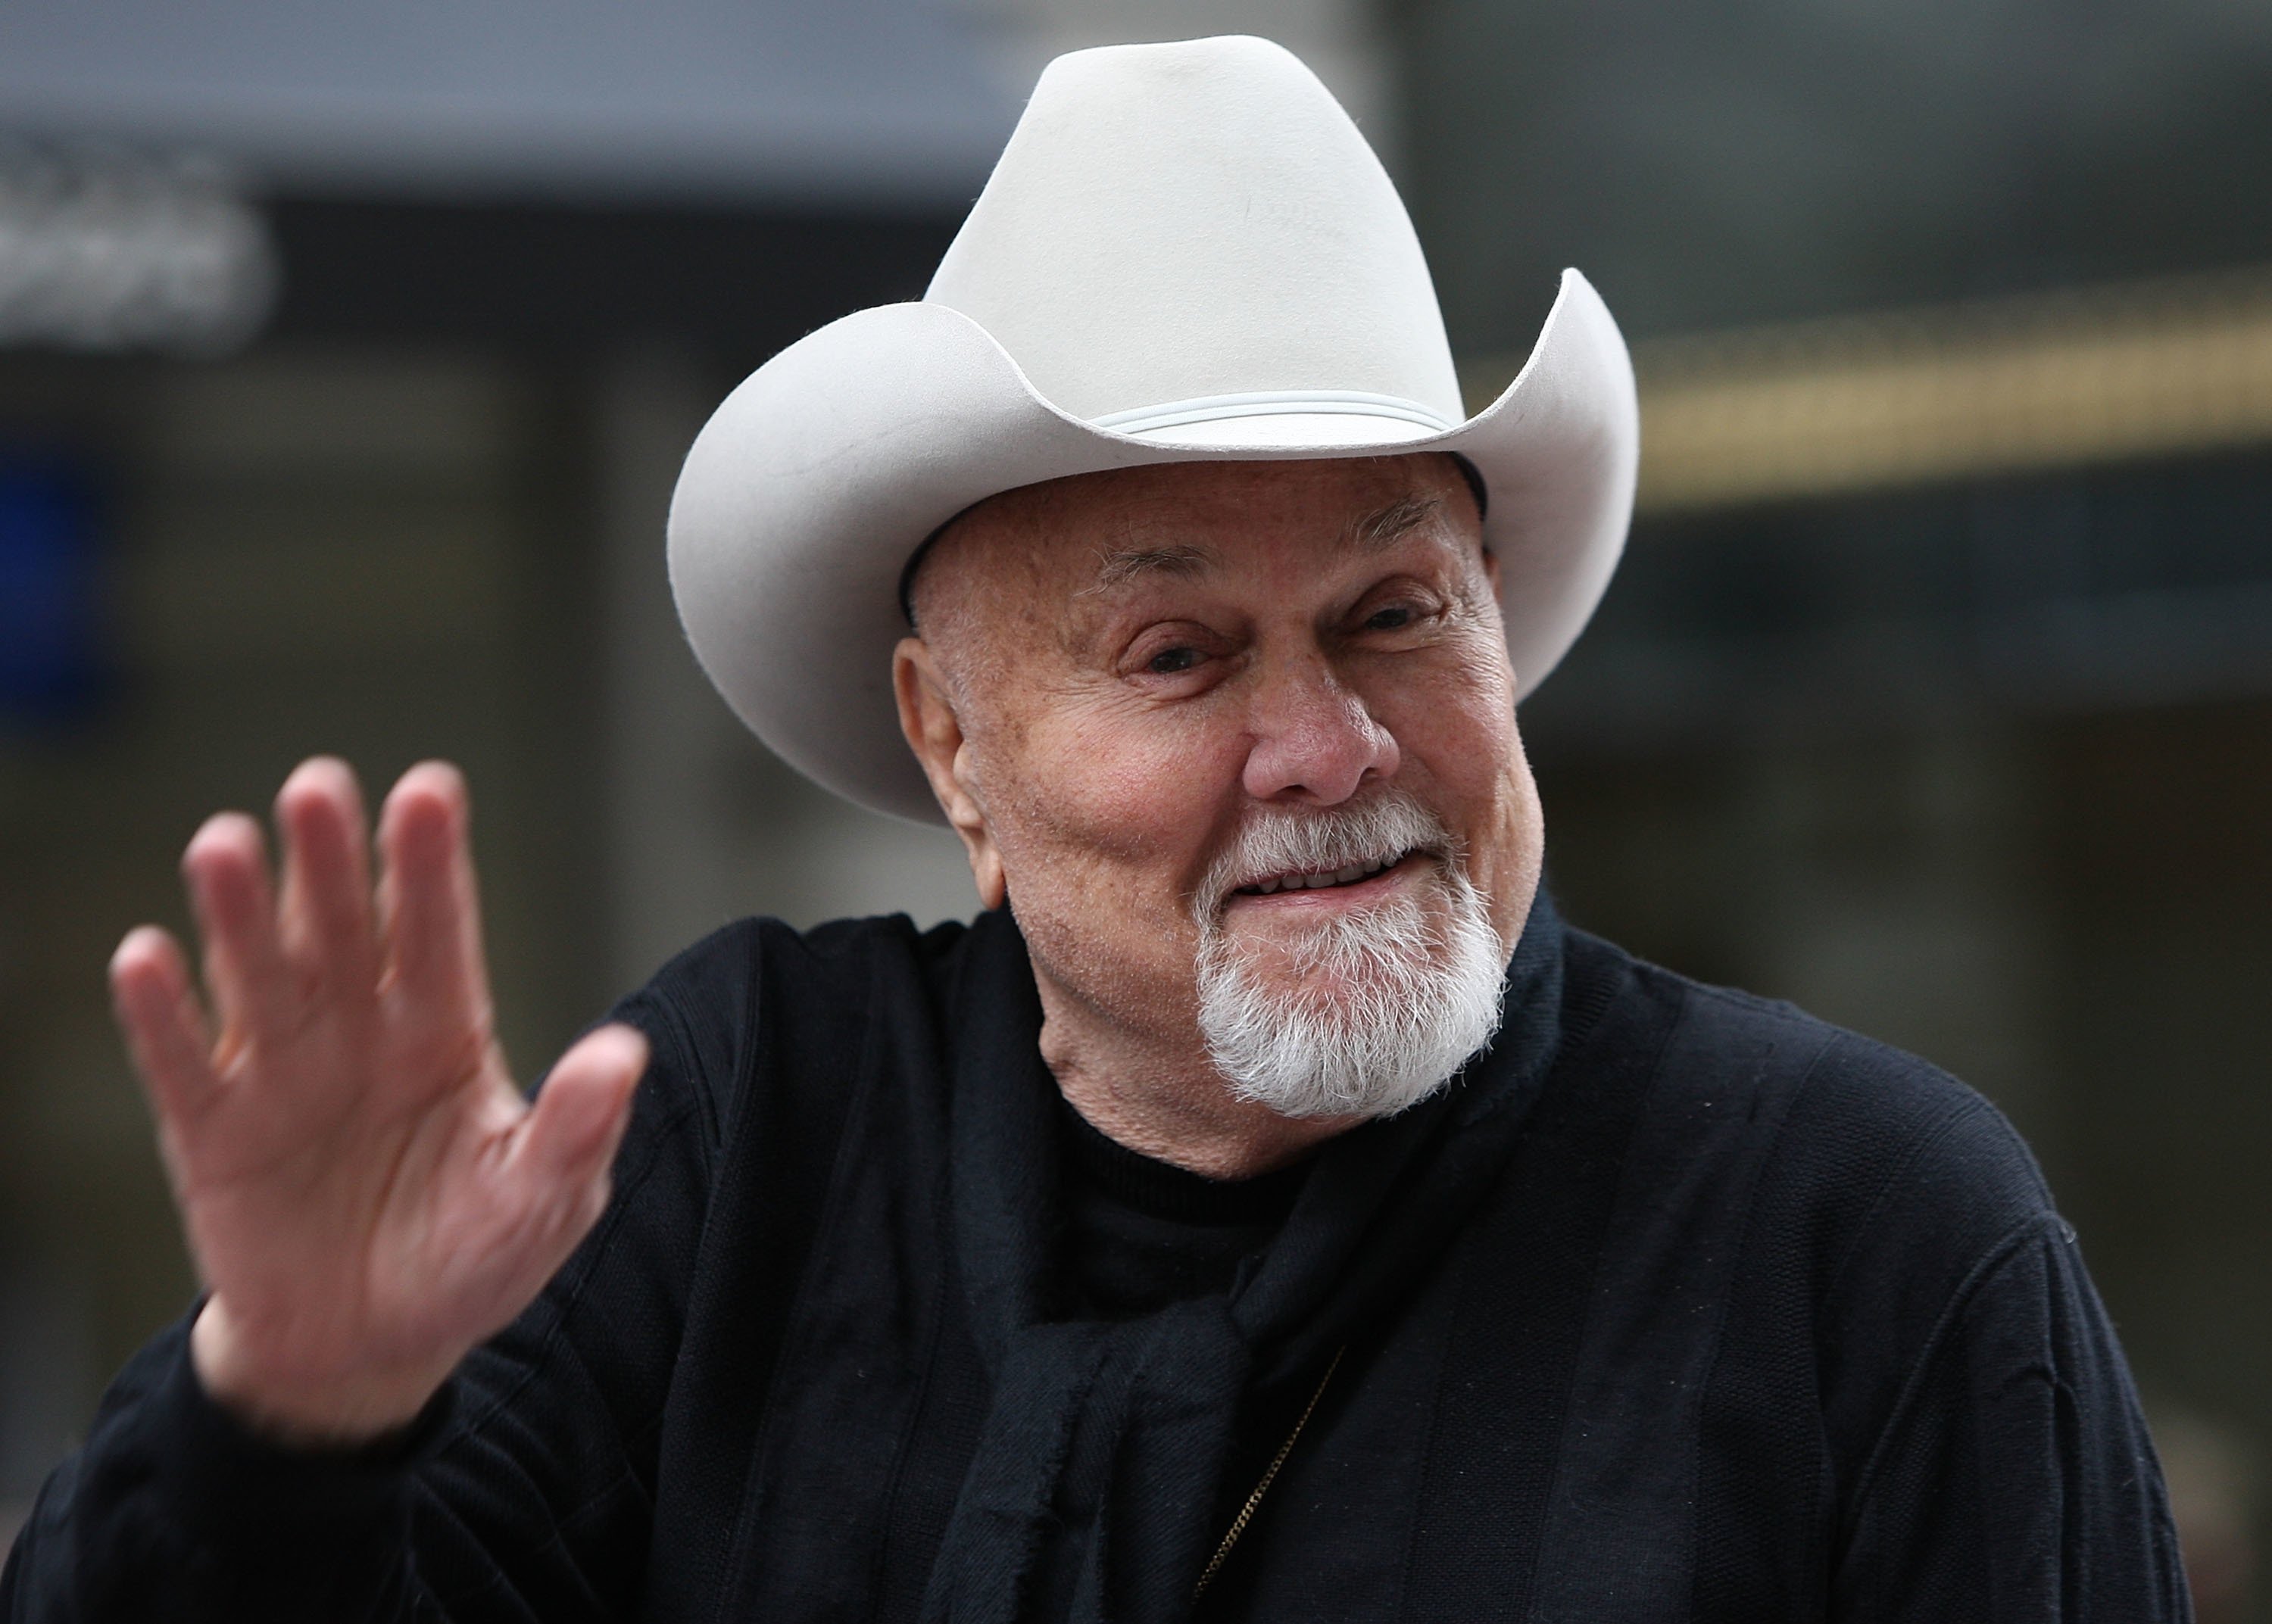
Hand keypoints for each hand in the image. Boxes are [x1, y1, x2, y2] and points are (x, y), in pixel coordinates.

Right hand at [108, 758, 646, 1447]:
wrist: (370, 1349)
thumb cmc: (469, 1257)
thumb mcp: (542, 1200)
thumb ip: (575, 1128)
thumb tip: (624, 1054)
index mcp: (444, 1031)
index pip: (437, 931)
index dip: (429, 863)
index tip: (427, 790)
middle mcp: (357, 1030)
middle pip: (340, 929)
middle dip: (328, 859)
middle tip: (318, 785)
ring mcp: (279, 1073)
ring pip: (257, 974)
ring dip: (237, 911)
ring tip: (224, 843)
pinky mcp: (210, 1133)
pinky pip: (181, 1065)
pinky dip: (161, 1015)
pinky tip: (147, 957)